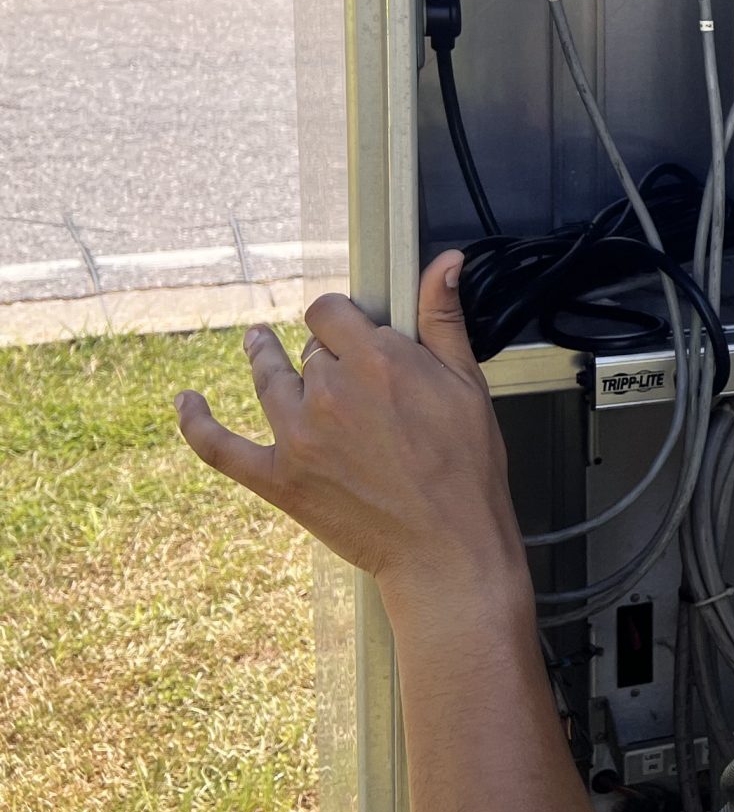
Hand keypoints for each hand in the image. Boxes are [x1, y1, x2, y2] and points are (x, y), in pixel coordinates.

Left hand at [175, 252, 523, 611]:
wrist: (447, 547)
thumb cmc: (466, 470)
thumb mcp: (468, 383)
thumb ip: (444, 318)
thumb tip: (445, 264)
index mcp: (378, 360)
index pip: (331, 311)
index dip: (342, 318)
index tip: (351, 328)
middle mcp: (330, 391)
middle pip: (310, 351)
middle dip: (327, 357)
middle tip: (348, 377)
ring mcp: (298, 435)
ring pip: (270, 381)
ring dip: (264, 360)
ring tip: (259, 348)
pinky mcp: (278, 478)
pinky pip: (219, 446)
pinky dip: (196, 422)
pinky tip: (188, 402)